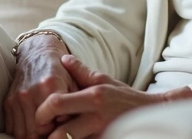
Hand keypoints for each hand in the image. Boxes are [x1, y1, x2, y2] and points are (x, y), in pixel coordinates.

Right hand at [5, 35, 77, 138]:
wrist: (38, 53)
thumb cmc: (60, 71)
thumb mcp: (74, 82)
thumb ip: (74, 103)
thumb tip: (68, 125)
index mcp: (51, 86)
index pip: (53, 123)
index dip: (58, 132)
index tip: (62, 130)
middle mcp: (32, 92)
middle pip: (35, 132)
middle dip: (44, 137)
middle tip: (52, 133)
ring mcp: (18, 97)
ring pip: (22, 133)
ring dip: (32, 136)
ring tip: (42, 132)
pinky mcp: (8, 101)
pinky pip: (11, 128)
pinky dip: (21, 132)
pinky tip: (31, 127)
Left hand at [34, 54, 191, 138]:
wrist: (153, 114)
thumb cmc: (125, 97)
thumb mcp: (105, 81)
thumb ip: (82, 72)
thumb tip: (63, 59)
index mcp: (93, 96)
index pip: (57, 103)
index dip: (42, 111)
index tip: (39, 115)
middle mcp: (96, 117)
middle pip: (59, 132)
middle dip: (47, 135)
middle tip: (42, 134)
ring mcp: (102, 134)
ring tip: (55, 137)